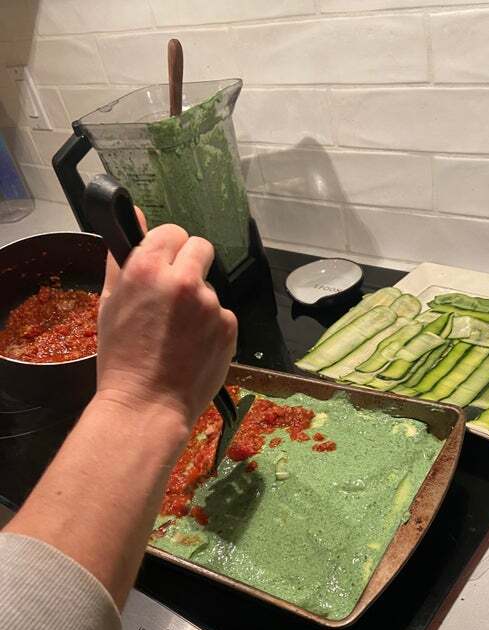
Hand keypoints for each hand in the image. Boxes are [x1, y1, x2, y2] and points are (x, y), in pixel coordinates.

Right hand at [96, 212, 236, 429]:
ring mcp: (211, 304)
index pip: (172, 232)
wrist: (148, 405)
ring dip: (199, 301)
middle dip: (190, 263)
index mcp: (147, 268)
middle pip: (200, 247)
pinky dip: (212, 326)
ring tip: (178, 333)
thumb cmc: (122, 359)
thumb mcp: (110, 303)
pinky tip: (193, 346)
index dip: (167, 248)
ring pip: (210, 286)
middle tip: (175, 293)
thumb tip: (132, 214)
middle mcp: (183, 280)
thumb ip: (121, 255)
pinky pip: (222, 314)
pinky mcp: (229, 326)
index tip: (163, 263)